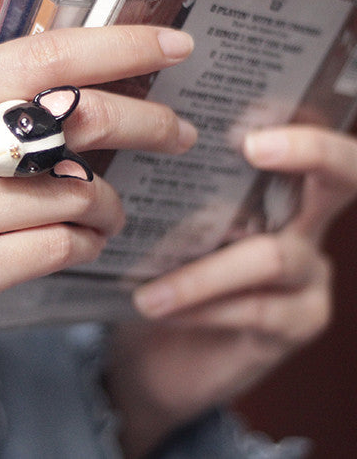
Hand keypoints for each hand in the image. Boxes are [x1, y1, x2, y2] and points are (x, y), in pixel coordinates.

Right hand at [0, 26, 197, 396]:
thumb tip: (71, 94)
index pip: (40, 55)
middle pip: (70, 117)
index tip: (172, 44)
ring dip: (108, 204)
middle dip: (145, 121)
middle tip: (179, 134)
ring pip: (72, 191)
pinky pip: (55, 246)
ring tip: (105, 214)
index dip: (118, 44)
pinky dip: (83, 244)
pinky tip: (78, 244)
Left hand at [107, 125, 356, 456]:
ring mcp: (307, 275)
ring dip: (203, 274)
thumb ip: (165, 192)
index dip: (305, 123)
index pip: (303, 144)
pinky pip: (256, 309)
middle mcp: (303, 225)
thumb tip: (134, 146)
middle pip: (342, 177)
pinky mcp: (298, 322)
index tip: (257, 112)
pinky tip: (161, 309)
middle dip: (312, 151)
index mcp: (272, 191)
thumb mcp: (157, 228)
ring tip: (149, 294)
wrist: (154, 358)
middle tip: (254, 146)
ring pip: (274, 256)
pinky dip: (204, 308)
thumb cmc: (155, 276)